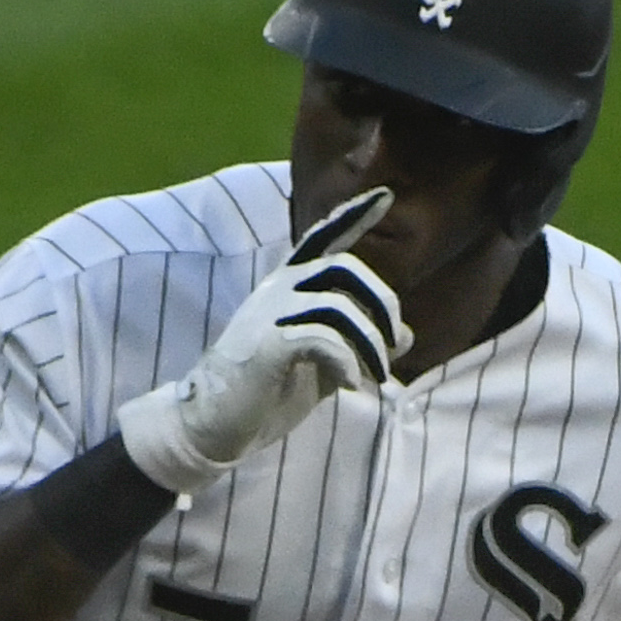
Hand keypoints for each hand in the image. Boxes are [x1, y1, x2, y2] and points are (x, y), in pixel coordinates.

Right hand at [113, 188, 406, 489]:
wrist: (214, 423)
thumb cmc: (267, 393)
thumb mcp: (325, 366)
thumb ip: (360, 345)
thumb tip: (407, 335)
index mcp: (289, 288)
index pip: (324, 240)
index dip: (354, 216)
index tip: (385, 196)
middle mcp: (279, 290)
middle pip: (343, 267)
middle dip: (381, 300)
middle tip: (393, 341)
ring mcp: (271, 313)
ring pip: (340, 306)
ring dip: (370, 344)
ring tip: (377, 377)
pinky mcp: (269, 343)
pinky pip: (323, 338)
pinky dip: (348, 363)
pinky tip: (353, 386)